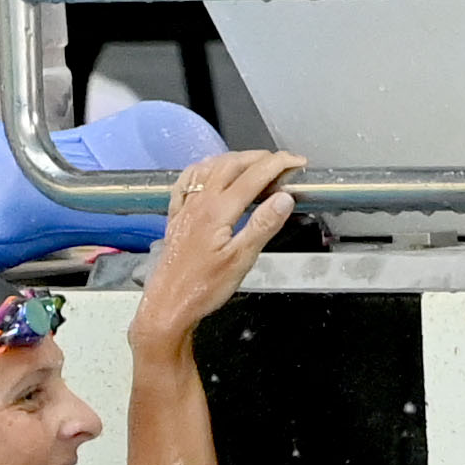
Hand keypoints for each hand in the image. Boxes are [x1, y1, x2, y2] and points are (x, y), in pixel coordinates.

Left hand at [125, 146, 300, 355]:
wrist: (166, 307)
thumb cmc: (202, 289)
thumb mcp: (241, 261)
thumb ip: (263, 226)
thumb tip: (285, 198)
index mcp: (217, 211)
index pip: (253, 175)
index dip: (279, 163)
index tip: (298, 162)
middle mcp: (199, 203)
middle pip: (231, 164)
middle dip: (260, 157)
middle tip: (283, 163)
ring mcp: (185, 209)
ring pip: (208, 168)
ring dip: (234, 159)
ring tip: (254, 164)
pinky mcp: (176, 218)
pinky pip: (186, 182)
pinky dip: (203, 170)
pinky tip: (210, 173)